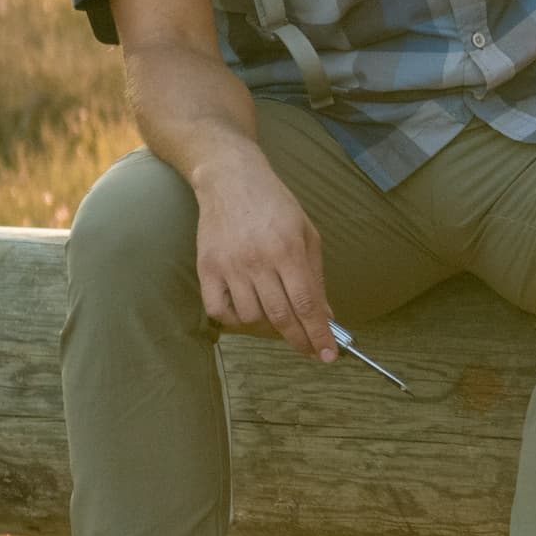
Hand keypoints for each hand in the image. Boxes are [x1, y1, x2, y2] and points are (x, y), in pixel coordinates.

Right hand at [195, 144, 334, 362]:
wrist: (231, 180)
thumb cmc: (276, 205)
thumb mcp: (307, 233)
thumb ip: (316, 275)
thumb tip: (325, 314)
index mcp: (288, 251)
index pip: (306, 304)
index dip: (318, 334)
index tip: (328, 355)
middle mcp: (258, 261)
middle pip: (281, 316)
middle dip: (300, 340)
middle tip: (311, 351)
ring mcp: (229, 266)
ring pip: (250, 318)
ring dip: (269, 329)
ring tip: (282, 323)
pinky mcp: (206, 268)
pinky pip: (219, 310)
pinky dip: (235, 321)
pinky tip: (249, 315)